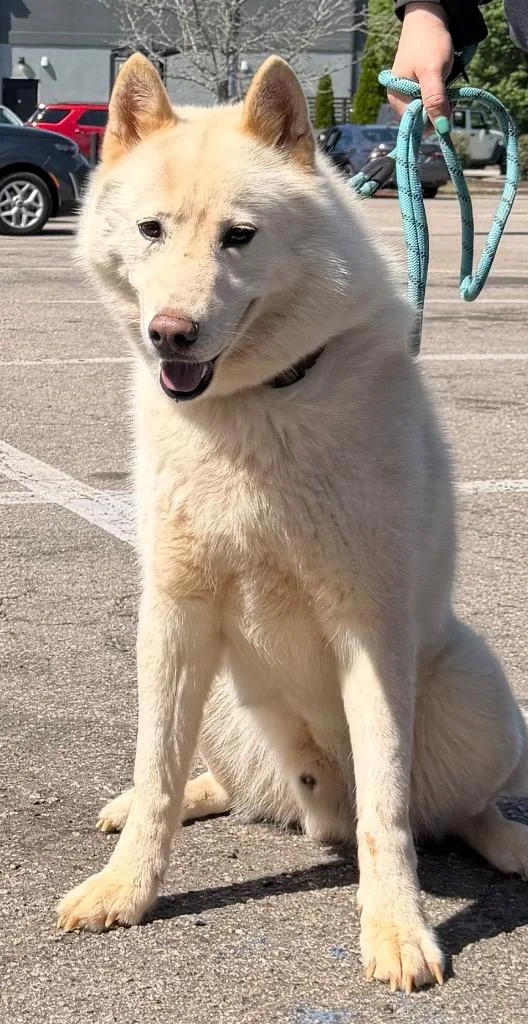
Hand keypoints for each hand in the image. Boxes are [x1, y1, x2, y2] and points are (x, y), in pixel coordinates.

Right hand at [389, 2, 453, 131]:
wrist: (428, 19)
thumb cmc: (429, 43)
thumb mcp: (434, 72)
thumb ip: (435, 100)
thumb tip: (441, 129)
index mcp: (397, 99)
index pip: (417, 127)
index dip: (435, 119)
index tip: (447, 101)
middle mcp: (398, 101)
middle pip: (423, 121)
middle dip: (439, 109)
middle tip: (447, 87)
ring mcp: (406, 95)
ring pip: (428, 112)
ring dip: (442, 102)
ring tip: (445, 81)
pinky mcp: (414, 90)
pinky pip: (429, 102)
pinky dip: (440, 95)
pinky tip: (442, 82)